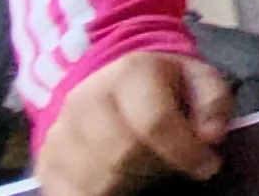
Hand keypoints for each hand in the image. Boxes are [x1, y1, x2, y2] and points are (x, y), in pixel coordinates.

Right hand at [37, 51, 232, 195]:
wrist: (109, 80)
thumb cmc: (164, 86)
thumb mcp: (199, 79)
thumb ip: (213, 103)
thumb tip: (211, 136)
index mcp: (129, 74)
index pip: (154, 122)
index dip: (185, 152)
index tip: (207, 167)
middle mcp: (86, 101)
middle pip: (122, 156)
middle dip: (156, 168)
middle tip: (170, 165)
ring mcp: (59, 133)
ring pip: (96, 182)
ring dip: (129, 184)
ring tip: (144, 169)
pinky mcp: (46, 162)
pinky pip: (69, 195)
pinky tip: (121, 186)